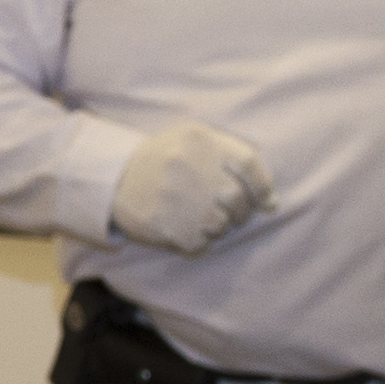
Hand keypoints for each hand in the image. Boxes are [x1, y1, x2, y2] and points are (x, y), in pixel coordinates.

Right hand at [108, 123, 279, 251]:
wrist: (113, 180)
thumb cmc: (164, 160)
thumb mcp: (191, 140)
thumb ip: (231, 157)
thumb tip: (271, 200)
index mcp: (198, 140)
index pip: (248, 164)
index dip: (263, 187)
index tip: (267, 202)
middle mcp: (188, 166)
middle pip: (237, 198)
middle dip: (240, 212)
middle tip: (231, 213)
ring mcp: (175, 197)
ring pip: (221, 224)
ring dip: (218, 226)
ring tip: (200, 218)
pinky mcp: (165, 226)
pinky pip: (200, 244)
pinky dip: (198, 241)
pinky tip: (184, 228)